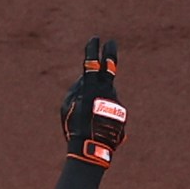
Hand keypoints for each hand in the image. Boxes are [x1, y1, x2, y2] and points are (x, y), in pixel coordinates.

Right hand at [60, 36, 126, 167]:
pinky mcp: (122, 113)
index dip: (93, 50)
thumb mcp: (67, 105)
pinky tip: (98, 125)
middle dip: (109, 54)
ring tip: (90, 116)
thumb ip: (76, 88)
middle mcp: (107, 91)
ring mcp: (116, 102)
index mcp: (90, 87)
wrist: (92, 148)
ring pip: (108, 93)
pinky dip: (104, 113)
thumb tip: (85, 77)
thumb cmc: (75, 126)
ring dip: (100, 99)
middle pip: (109, 69)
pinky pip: (111, 108)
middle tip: (111, 43)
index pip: (92, 63)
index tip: (95, 39)